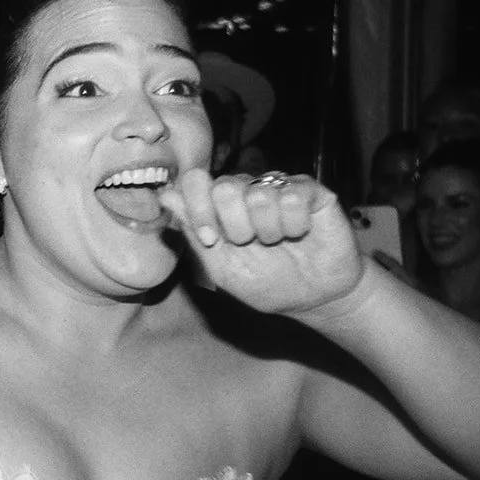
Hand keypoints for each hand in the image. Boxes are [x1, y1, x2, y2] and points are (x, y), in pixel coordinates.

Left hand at [159, 169, 363, 316]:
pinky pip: (293, 194)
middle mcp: (245, 190)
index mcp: (218, 206)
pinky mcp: (309, 189)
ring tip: (277, 241)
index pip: (195, 181)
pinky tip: (300, 233)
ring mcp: (277, 186)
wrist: (313, 297)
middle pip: (223, 186)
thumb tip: (166, 196)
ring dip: (267, 230)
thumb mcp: (221, 267)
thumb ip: (195, 231)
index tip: (210, 238)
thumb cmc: (266, 282)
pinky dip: (295, 224)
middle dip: (234, 226)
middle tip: (249, 243)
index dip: (197, 208)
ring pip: (258, 193)